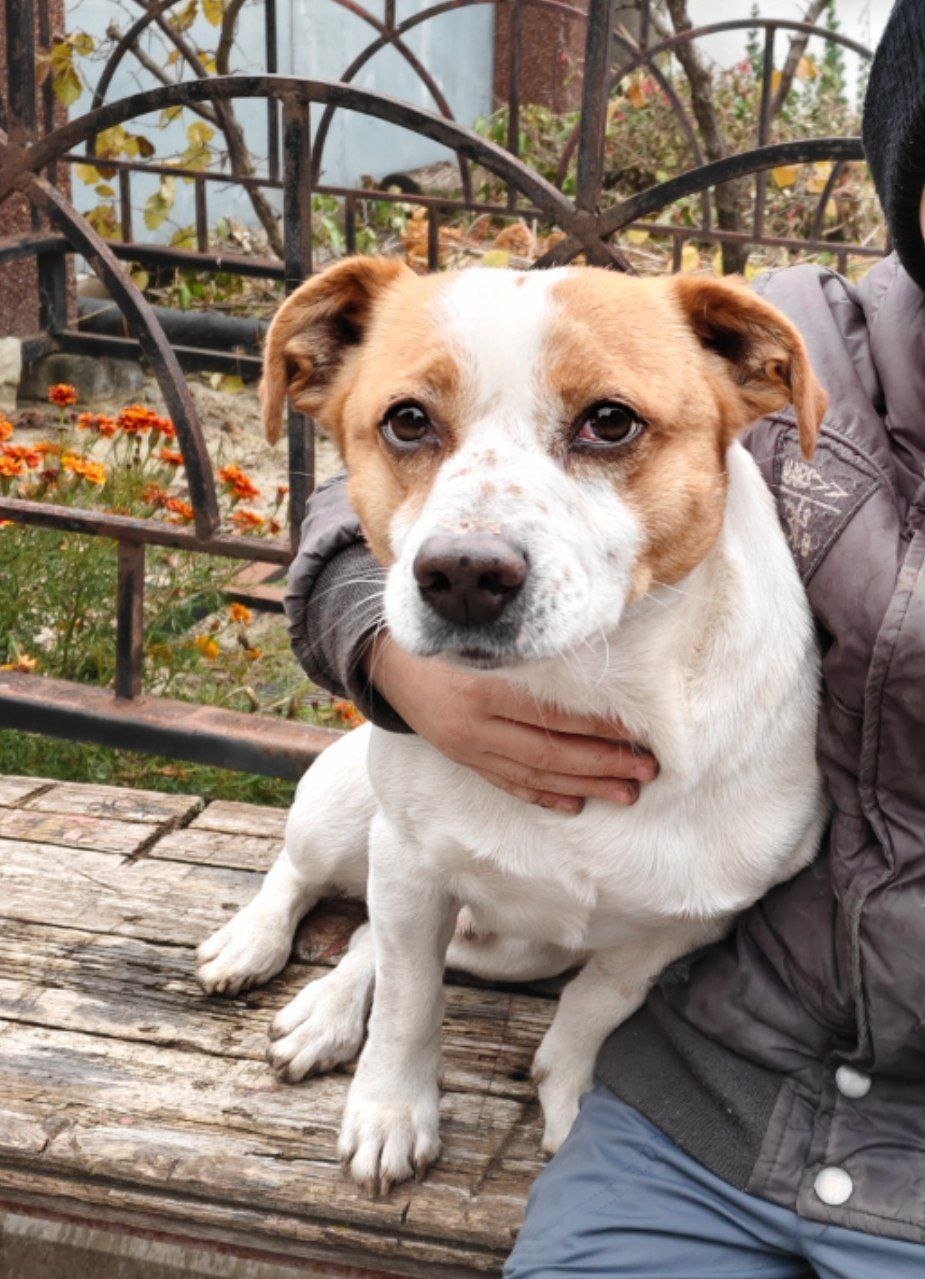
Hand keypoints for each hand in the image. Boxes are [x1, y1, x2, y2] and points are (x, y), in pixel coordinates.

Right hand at [364, 633, 657, 814]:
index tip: (637, 732)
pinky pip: (509, 785)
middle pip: (549, 753)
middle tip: (646, 771)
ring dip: (585, 787)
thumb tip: (594, 662)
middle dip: (603, 764)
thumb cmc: (448, 639)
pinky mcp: (465, 761)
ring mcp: (468, 749)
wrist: (389, 663)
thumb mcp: (481, 638)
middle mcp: (474, 726)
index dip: (597, 727)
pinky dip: (544, 797)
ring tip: (626, 793)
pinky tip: (575, 805)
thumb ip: (527, 652)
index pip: (550, 715)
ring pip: (535, 776)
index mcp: (481, 689)